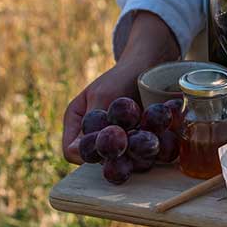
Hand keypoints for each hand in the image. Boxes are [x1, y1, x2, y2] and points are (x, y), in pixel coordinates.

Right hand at [62, 11, 179, 163]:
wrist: (149, 67)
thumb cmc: (122, 77)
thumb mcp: (104, 96)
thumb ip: (92, 123)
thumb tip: (74, 153)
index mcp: (76, 121)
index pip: (72, 151)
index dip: (88, 153)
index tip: (110, 145)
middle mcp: (91, 133)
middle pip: (95, 158)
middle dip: (112, 155)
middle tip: (131, 145)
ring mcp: (111, 138)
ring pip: (116, 159)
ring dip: (130, 155)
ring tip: (146, 141)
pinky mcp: (130, 141)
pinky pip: (133, 155)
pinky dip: (143, 150)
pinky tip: (154, 140)